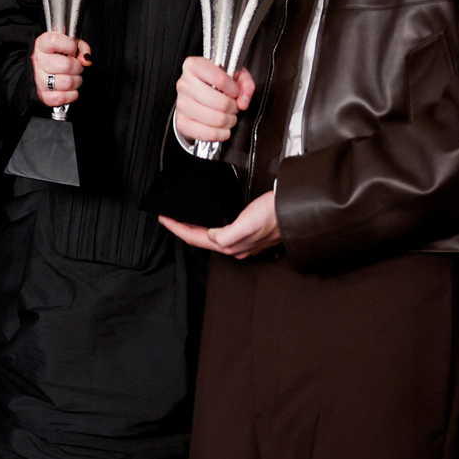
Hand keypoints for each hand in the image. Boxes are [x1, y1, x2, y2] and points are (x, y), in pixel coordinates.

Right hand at [32, 32, 90, 107]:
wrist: (46, 68)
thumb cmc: (60, 55)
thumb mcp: (71, 44)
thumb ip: (81, 48)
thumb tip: (86, 60)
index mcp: (42, 44)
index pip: (54, 41)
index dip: (69, 46)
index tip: (73, 50)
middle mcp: (38, 61)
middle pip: (66, 65)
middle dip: (77, 67)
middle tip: (76, 66)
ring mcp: (39, 79)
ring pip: (67, 83)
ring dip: (76, 81)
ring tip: (73, 77)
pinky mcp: (42, 94)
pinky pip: (61, 98)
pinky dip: (71, 95)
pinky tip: (70, 89)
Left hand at [159, 191, 281, 258]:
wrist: (294, 211)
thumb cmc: (273, 215)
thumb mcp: (246, 224)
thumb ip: (225, 235)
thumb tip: (210, 236)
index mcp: (230, 246)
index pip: (195, 239)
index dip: (176, 229)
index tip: (164, 219)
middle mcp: (234, 247)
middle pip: (200, 239)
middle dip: (183, 229)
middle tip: (169, 218)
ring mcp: (241, 241)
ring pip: (209, 237)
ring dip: (194, 228)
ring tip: (182, 218)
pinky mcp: (248, 234)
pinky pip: (219, 232)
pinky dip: (207, 226)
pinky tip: (206, 220)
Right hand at [175, 59, 254, 144]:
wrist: (194, 94)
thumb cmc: (214, 82)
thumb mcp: (234, 74)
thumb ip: (245, 83)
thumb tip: (243, 101)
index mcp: (194, 66)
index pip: (220, 79)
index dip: (235, 90)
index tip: (235, 92)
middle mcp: (184, 84)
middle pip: (220, 103)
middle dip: (233, 108)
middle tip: (232, 106)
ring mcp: (181, 104)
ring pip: (216, 119)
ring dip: (228, 121)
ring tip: (227, 116)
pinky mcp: (182, 122)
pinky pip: (208, 133)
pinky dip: (220, 134)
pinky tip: (222, 129)